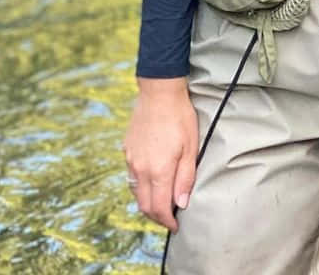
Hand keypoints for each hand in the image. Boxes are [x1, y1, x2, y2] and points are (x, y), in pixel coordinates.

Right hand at [123, 78, 198, 231]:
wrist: (159, 92)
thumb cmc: (180, 117)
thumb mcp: (191, 146)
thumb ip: (185, 177)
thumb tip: (181, 203)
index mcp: (158, 170)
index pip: (159, 207)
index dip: (167, 221)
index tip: (175, 226)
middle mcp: (141, 169)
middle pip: (144, 204)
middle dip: (156, 216)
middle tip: (169, 217)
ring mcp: (131, 160)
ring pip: (136, 192)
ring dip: (147, 201)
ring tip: (161, 200)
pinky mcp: (127, 151)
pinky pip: (131, 176)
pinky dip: (141, 185)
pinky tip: (152, 179)